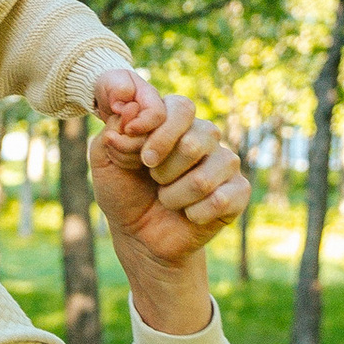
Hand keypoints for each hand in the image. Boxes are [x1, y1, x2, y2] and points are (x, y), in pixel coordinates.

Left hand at [87, 89, 247, 333]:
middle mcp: (204, 135)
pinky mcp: (238, 191)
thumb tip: (128, 112)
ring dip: (175, 196)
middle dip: (163, 170)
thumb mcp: (105, 161)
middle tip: (154, 179)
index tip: (141, 157)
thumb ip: (113, 133)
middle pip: (195, 142)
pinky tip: (189, 215)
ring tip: (168, 199)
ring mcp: (224, 162)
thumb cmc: (124, 192)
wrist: (139, 236)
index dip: (159, 131)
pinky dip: (195, 214)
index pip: (181, 108)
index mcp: (174, 120)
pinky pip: (221, 200)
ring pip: (204, 178)